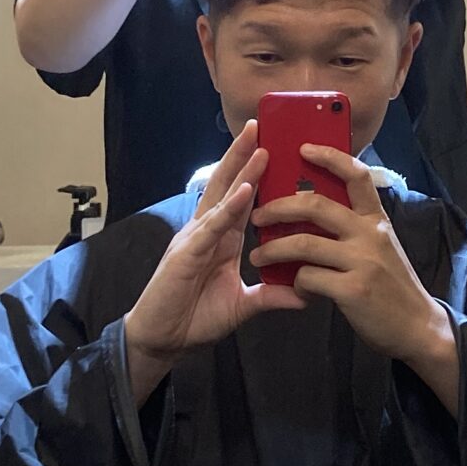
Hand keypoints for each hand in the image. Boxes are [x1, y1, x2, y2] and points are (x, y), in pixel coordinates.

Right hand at [122, 123, 300, 396]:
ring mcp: (195, 239)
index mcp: (221, 239)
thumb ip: (270, 296)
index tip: (276, 148)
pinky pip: (211, 227)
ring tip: (259, 143)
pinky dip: (228, 208)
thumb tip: (305, 295)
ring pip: (219, 197)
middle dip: (244, 155)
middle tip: (263, 124)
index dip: (256, 173)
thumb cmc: (194, 318)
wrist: (161, 340)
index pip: (241, 198)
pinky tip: (243, 190)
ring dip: (240, 169)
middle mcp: (207, 232)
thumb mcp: (242, 306)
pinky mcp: (186, 255)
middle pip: (227, 185)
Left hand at [250, 146, 451, 374]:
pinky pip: (308, 278)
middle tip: (258, 216)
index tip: (303, 148)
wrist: (419, 328)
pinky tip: (296, 290)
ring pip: (303, 243)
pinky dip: (296, 284)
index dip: (329, 156)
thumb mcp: (382, 247)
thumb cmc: (393, 287)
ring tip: (257, 256)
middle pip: (315, 205)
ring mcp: (362, 262)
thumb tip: (314, 212)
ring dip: (273, 249)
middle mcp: (371, 235)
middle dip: (278, 207)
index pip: (355, 175)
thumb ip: (356, 229)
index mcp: (377, 220)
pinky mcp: (352, 290)